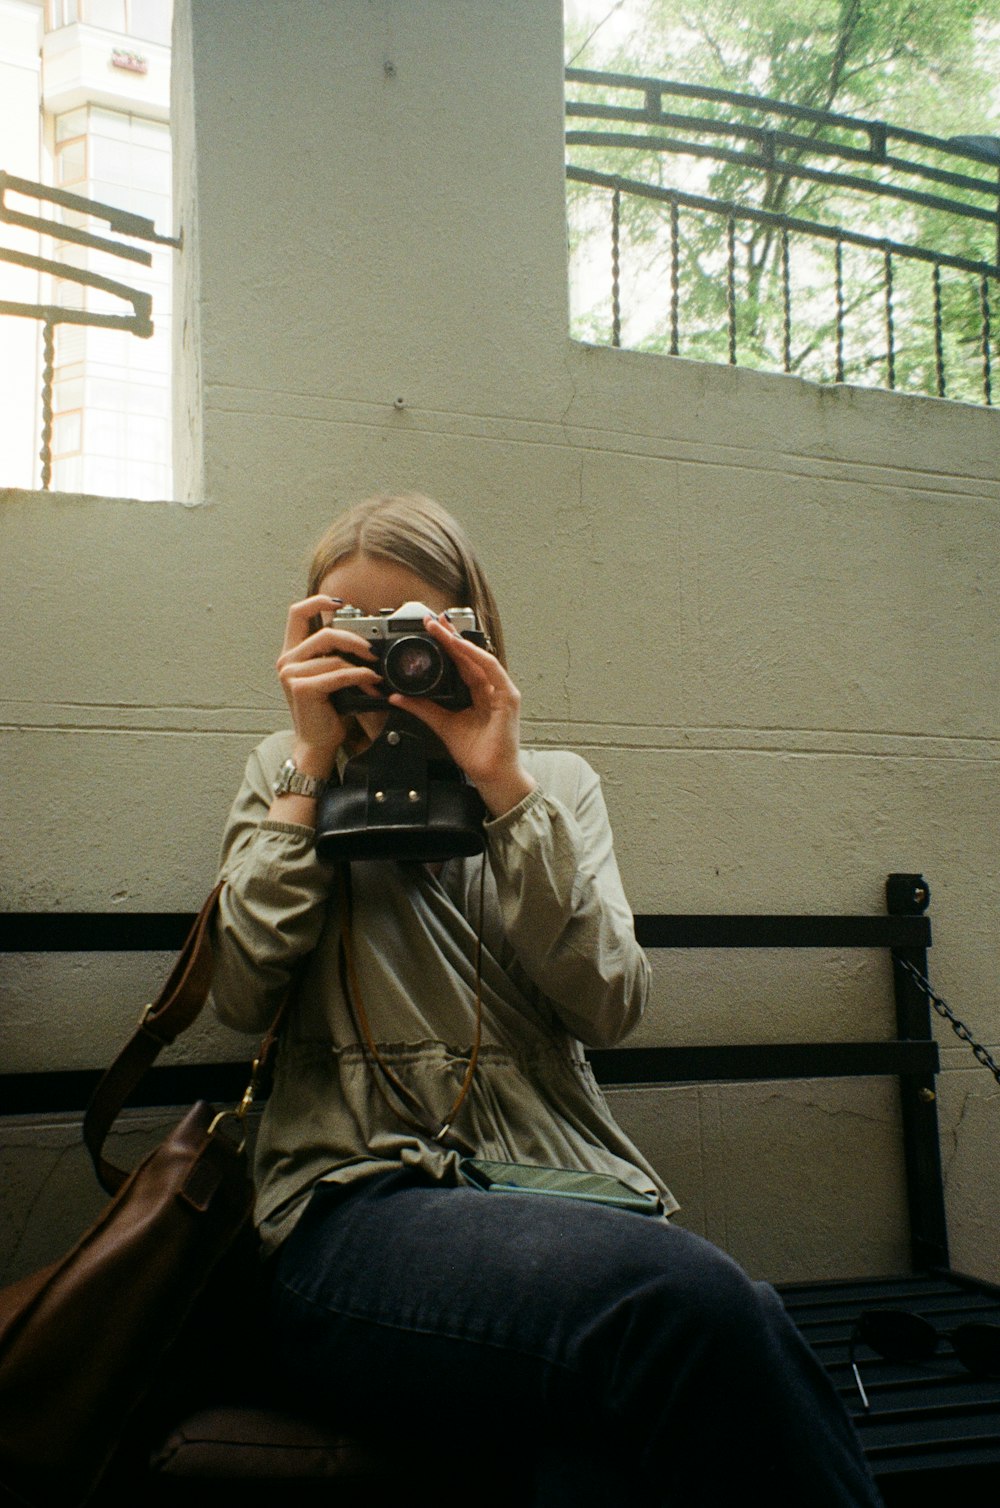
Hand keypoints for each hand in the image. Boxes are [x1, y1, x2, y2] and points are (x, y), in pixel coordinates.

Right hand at [276, 595, 381, 777]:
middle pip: (325, 633)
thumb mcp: (330, 675)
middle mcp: (286, 660)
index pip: (297, 613)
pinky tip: (372, 683)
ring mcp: (291, 674)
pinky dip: (360, 677)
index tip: (341, 602)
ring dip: (362, 666)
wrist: (317, 742)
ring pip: (335, 656)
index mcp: (291, 652)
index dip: (318, 601)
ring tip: (377, 676)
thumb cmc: (326, 710)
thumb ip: (335, 654)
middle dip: (356, 640)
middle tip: (374, 652)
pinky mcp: (302, 688)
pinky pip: (339, 674)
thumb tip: (364, 638)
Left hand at [388, 614, 536, 817]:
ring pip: (479, 659)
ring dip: (460, 642)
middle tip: (432, 621)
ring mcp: (501, 691)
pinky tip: (461, 647)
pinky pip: (492, 670)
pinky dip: (476, 657)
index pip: (461, 663)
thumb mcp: (442, 724)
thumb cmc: (476, 753)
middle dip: (450, 637)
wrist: (490, 774)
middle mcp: (491, 688)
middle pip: (469, 656)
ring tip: (442, 629)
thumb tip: (397, 697)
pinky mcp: (508, 698)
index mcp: (478, 693)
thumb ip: (422, 708)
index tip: (429, 631)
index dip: (446, 646)